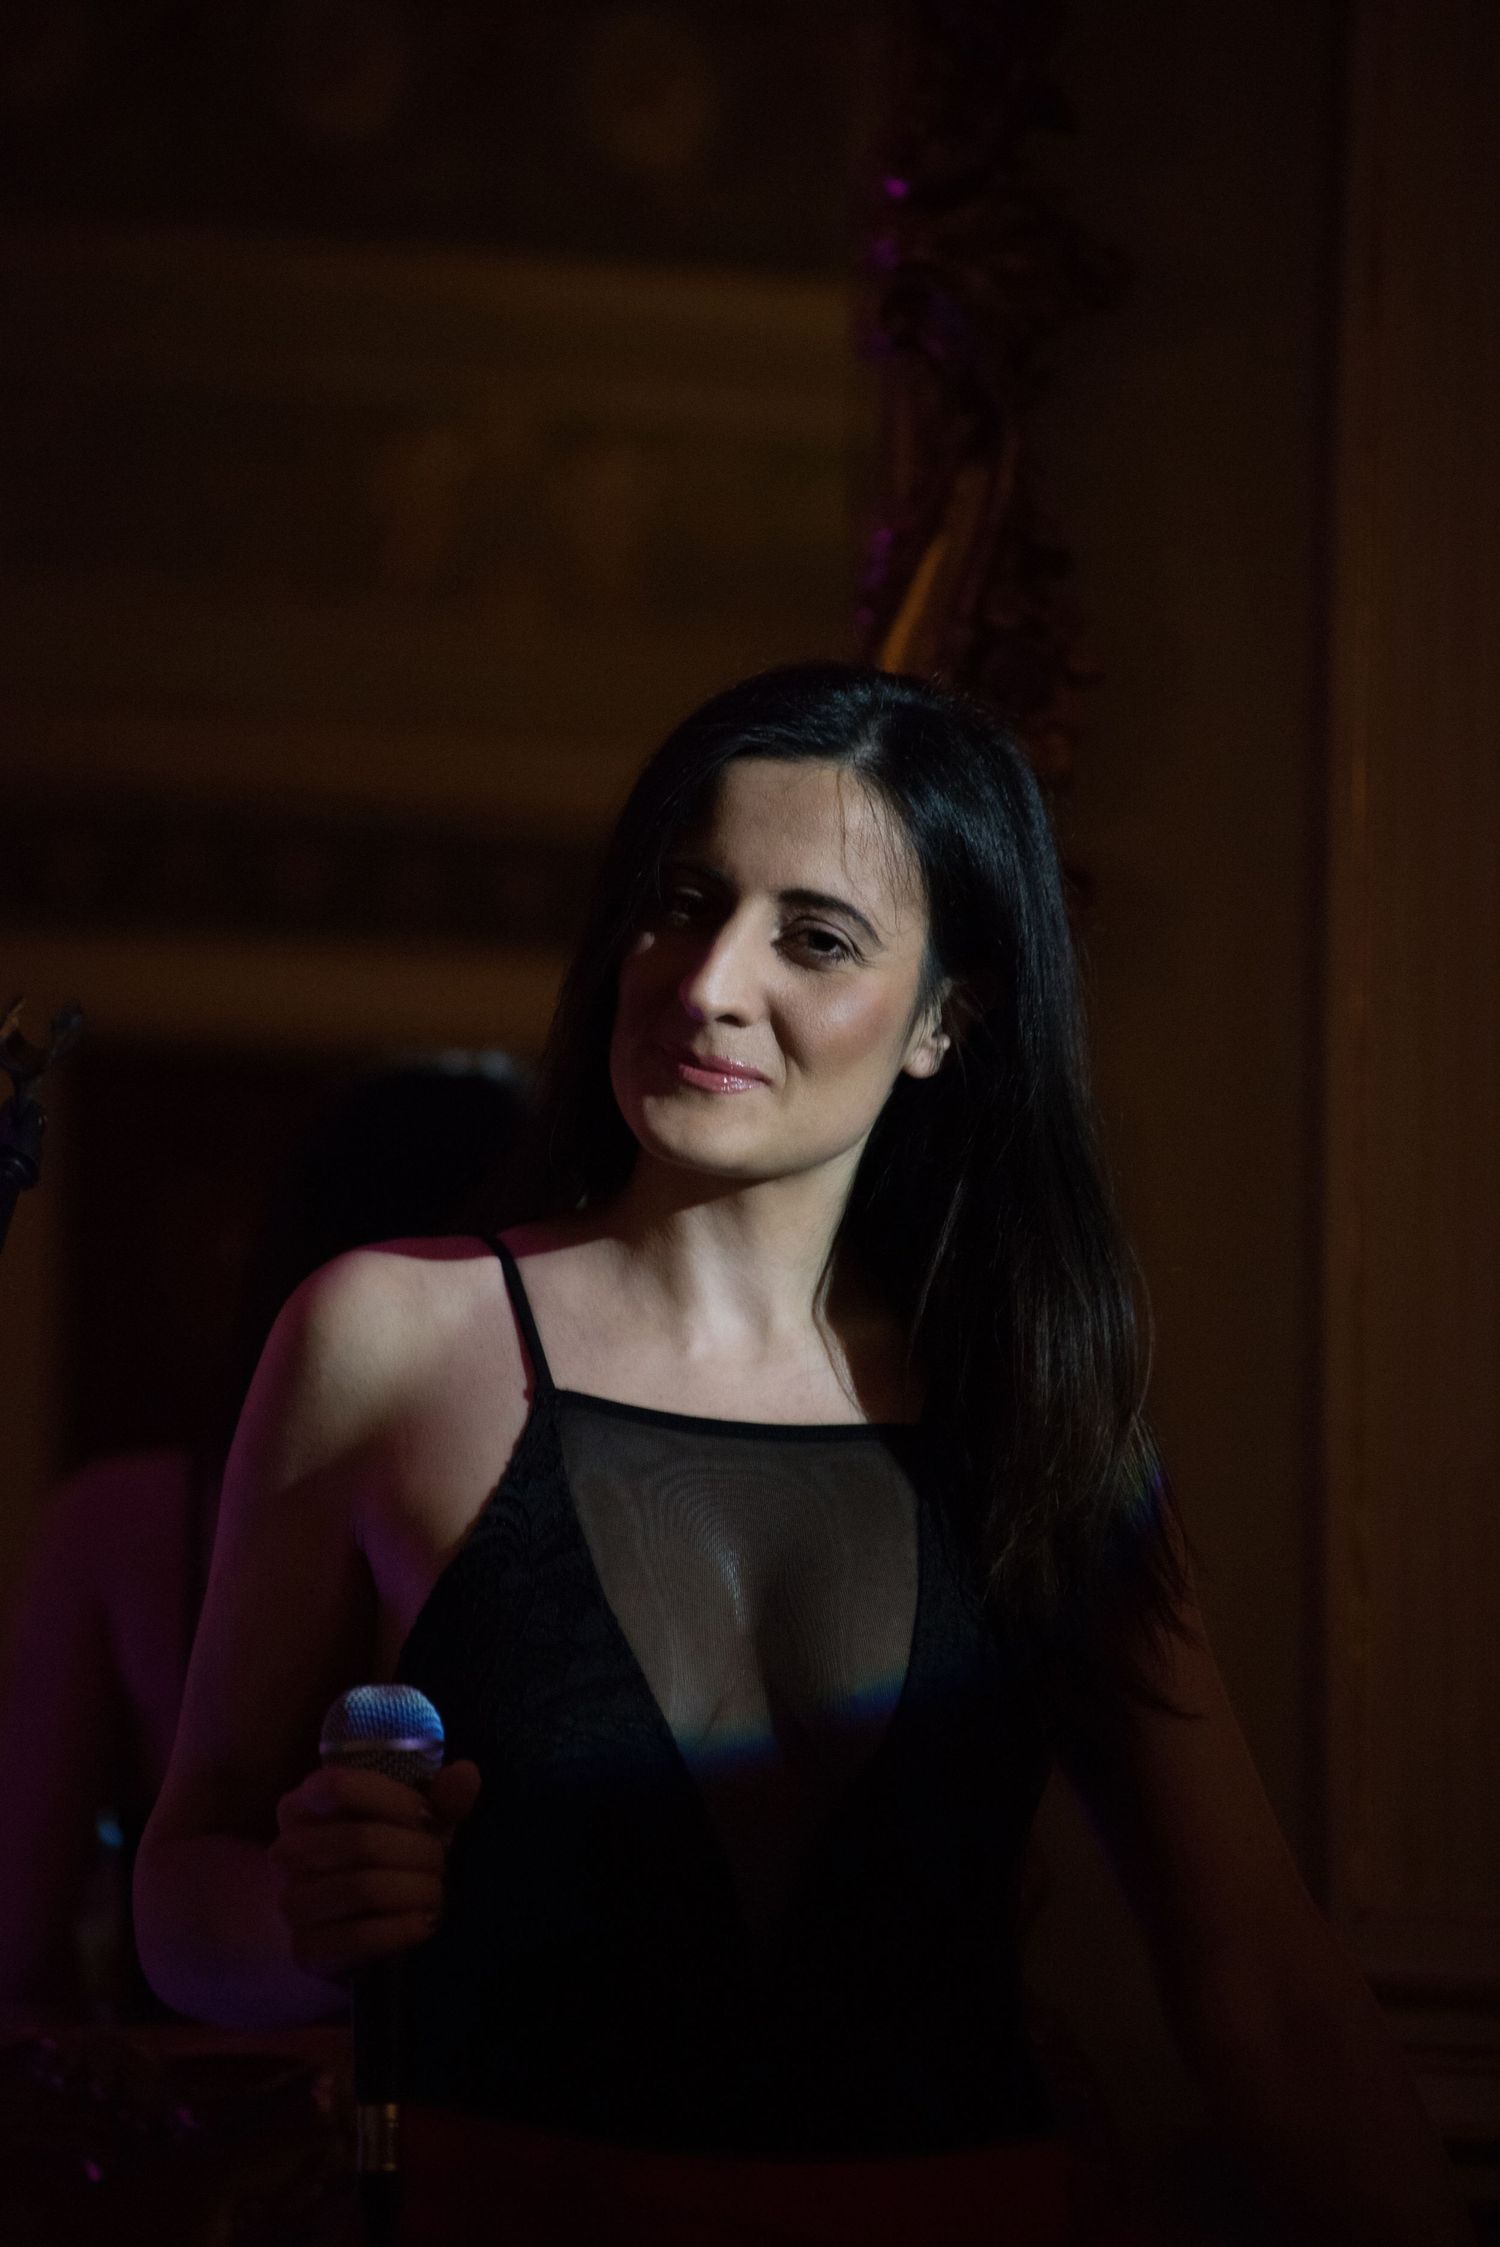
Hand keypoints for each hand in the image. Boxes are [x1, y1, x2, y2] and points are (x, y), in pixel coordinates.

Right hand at [269, 1759, 480, 1977]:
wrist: (362, 1923)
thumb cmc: (390, 1855)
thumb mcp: (415, 1821)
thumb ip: (440, 1797)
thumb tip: (465, 1774)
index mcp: (303, 1804)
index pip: (340, 1787)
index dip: (396, 1800)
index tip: (432, 1818)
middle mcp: (286, 1851)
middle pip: (359, 1841)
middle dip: (417, 1852)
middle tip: (445, 1863)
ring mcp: (291, 1901)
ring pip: (362, 1888)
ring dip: (414, 1890)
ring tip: (439, 1893)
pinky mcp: (304, 1949)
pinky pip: (358, 1937)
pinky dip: (402, 1929)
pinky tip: (426, 1922)